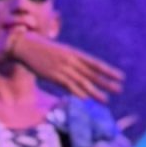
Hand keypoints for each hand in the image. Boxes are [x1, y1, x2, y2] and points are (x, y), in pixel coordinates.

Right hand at [9, 32, 124, 101]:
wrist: (25, 46)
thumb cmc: (40, 48)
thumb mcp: (59, 51)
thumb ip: (69, 59)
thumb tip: (78, 67)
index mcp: (74, 53)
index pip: (95, 63)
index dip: (108, 71)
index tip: (120, 77)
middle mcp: (71, 60)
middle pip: (92, 74)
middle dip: (106, 82)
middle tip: (119, 89)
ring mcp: (63, 68)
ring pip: (83, 82)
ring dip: (95, 92)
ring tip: (106, 100)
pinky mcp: (53, 76)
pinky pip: (69, 86)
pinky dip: (78, 93)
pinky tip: (86, 99)